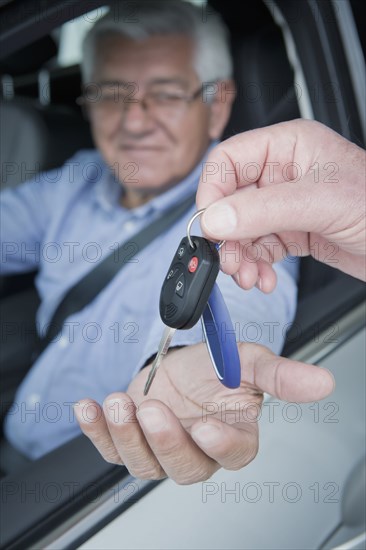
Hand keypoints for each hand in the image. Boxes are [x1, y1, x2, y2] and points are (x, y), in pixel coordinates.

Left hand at [74, 343, 333, 483]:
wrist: (181, 365)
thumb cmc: (216, 368)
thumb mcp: (247, 361)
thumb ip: (280, 375)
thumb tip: (322, 382)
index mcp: (231, 435)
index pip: (232, 453)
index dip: (220, 445)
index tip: (206, 427)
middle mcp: (197, 450)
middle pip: (184, 467)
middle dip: (165, 441)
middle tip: (152, 410)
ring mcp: (161, 448)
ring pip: (144, 463)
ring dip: (126, 435)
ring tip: (117, 403)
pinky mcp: (131, 439)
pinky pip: (111, 446)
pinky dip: (95, 430)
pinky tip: (88, 408)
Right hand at [197, 119, 365, 290]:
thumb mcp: (321, 203)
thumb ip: (264, 210)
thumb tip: (216, 219)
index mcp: (287, 147)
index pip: (229, 161)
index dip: (213, 192)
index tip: (210, 225)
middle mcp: (282, 173)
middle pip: (231, 200)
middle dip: (228, 235)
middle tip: (230, 261)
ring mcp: (286, 205)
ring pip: (242, 229)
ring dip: (240, 256)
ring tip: (248, 276)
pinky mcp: (292, 231)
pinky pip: (259, 248)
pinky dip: (256, 266)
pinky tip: (263, 278)